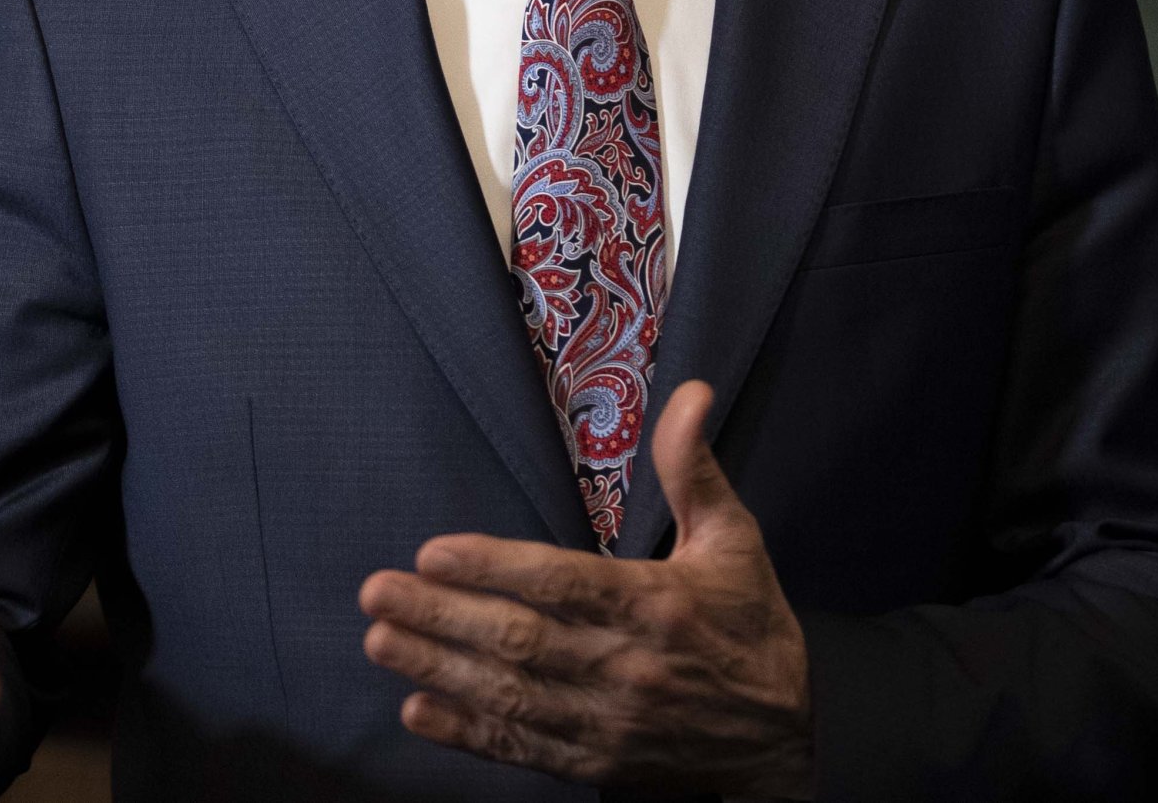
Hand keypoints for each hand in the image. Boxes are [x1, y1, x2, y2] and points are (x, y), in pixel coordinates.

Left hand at [356, 381, 814, 797]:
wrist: (780, 740)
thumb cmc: (752, 628)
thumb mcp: (735, 541)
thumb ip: (695, 470)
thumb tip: (691, 394)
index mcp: (655, 606)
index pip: (563, 584)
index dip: (494, 568)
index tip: (434, 551)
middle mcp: (624, 667)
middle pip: (519, 641)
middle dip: (441, 616)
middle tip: (378, 591)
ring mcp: (605, 722)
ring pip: (509, 695)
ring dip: (438, 669)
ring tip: (380, 641)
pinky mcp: (593, 762)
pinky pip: (521, 750)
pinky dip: (467, 735)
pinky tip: (419, 712)